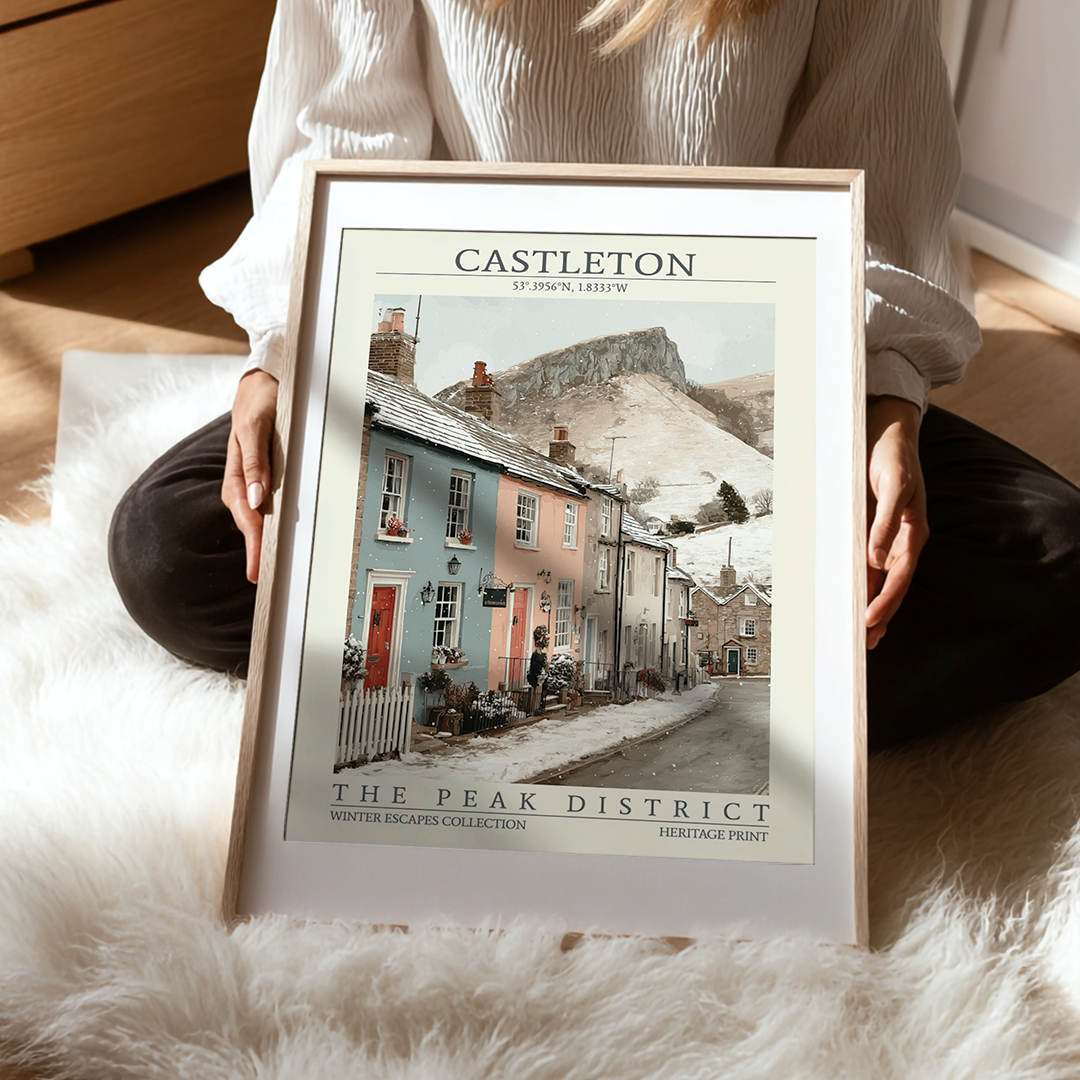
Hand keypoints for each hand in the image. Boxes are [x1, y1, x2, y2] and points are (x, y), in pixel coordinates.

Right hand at [222, 370, 278, 583]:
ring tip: (270, 568)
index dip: (252, 545)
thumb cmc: (259, 400)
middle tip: (265, 581)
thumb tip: (257, 498)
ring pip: (258, 517)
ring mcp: (255, 480)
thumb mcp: (256, 425)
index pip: (246, 516)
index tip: (256, 571)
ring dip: (263, 541)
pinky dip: (272, 524)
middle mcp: (245, 481)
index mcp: (238, 472)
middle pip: (251, 523)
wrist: (263, 382)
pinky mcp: (266, 477)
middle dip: (257, 552)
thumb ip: (255, 460)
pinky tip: (278, 538)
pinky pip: (268, 506)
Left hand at [865, 396, 927, 649]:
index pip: (899, 576)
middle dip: (879, 615)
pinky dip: (860, 584)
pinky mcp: (872, 530)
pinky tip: (851, 599)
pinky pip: (865, 564)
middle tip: (864, 645)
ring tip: (860, 636)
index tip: (869, 622)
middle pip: (890, 586)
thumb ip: (886, 521)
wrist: (887, 432)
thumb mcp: (893, 484)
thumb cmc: (893, 455)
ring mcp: (887, 537)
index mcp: (913, 533)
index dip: (885, 601)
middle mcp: (901, 540)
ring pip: (878, 580)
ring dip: (870, 605)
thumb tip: (876, 558)